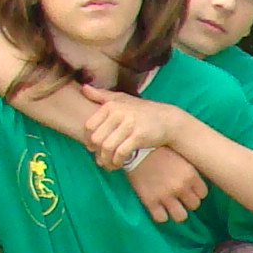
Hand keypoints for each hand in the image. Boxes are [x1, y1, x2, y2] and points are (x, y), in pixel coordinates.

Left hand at [81, 91, 195, 172]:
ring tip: (109, 164)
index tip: (93, 148)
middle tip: (101, 159)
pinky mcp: (138, 136)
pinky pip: (120, 153)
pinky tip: (118, 164)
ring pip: (107, 147)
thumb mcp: (122, 99)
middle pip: (96, 139)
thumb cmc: (142, 111)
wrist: (168, 120)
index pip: (89, 126)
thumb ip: (102, 95)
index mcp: (111, 105)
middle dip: (97, 153)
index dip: (88, 140)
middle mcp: (118, 113)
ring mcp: (129, 124)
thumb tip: (84, 88)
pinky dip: (117, 162)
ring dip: (106, 160)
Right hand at [128, 147, 207, 221]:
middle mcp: (180, 187)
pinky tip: (158, 208)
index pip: (202, 193)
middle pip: (194, 205)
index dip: (195, 192)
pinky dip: (160, 215)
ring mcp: (165, 196)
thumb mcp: (180, 155)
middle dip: (187, 202)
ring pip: (180, 217)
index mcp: (190, 175)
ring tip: (170, 206)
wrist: (134, 148)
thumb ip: (189, 170)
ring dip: (176, 212)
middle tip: (179, 196)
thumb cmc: (158, 149)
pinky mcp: (150, 201)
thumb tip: (194, 182)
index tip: (188, 189)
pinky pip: (161, 218)